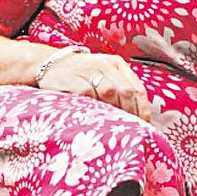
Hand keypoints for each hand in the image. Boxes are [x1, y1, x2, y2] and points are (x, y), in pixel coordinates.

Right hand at [37, 51, 151, 122]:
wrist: (52, 65)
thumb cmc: (83, 75)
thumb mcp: (104, 75)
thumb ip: (120, 89)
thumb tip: (139, 118)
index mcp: (117, 64)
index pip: (137, 88)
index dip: (142, 109)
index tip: (144, 126)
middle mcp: (105, 64)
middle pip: (126, 91)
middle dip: (130, 113)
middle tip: (131, 132)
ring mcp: (89, 70)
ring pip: (110, 93)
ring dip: (114, 112)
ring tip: (115, 128)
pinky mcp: (73, 80)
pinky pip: (89, 96)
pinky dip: (95, 109)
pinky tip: (96, 120)